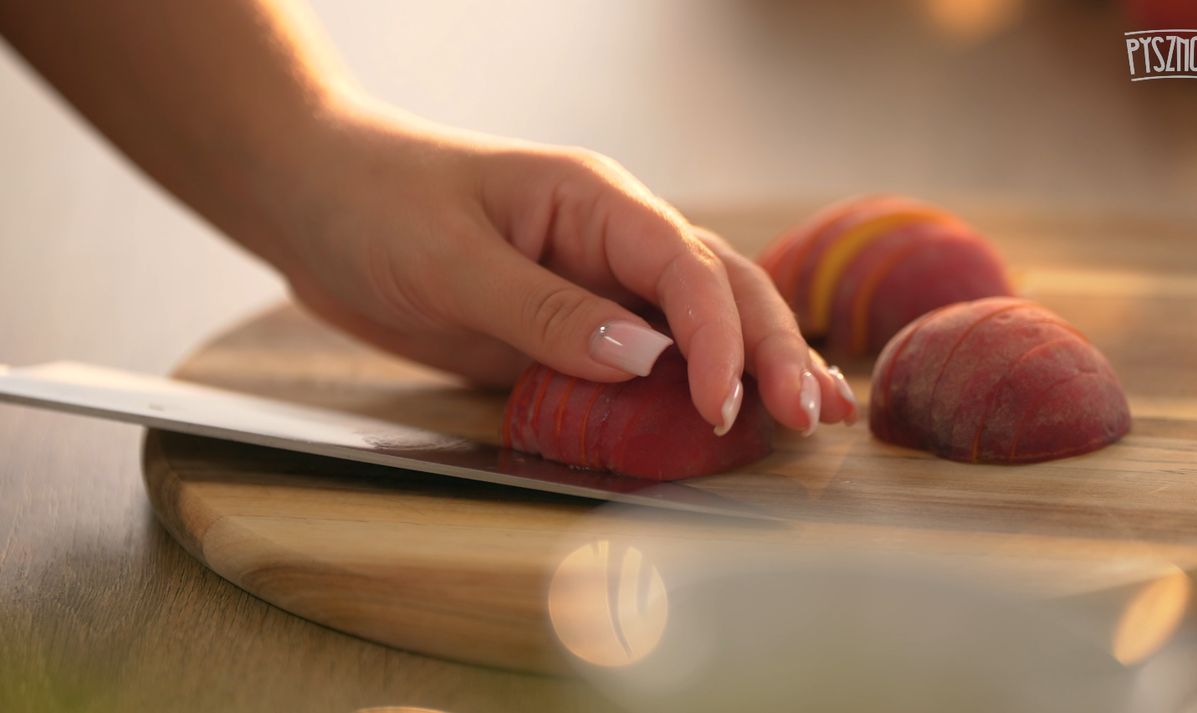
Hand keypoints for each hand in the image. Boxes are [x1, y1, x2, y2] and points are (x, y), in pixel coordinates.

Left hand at [266, 98, 857, 433]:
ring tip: (814, 412)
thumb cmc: (374, 203)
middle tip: (814, 415)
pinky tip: (724, 418)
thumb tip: (645, 357)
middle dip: (772, 350)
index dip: (720, 337)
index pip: (685, 267)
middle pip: (720, 290)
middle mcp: (610, 241)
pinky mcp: (567, 330)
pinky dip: (688, 389)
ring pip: (697, 324)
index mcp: (595, 201)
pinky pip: (641, 363)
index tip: (727, 402)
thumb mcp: (453, 259)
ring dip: (756, 364)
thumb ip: (545, 310)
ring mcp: (593, 287)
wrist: (313, 200)